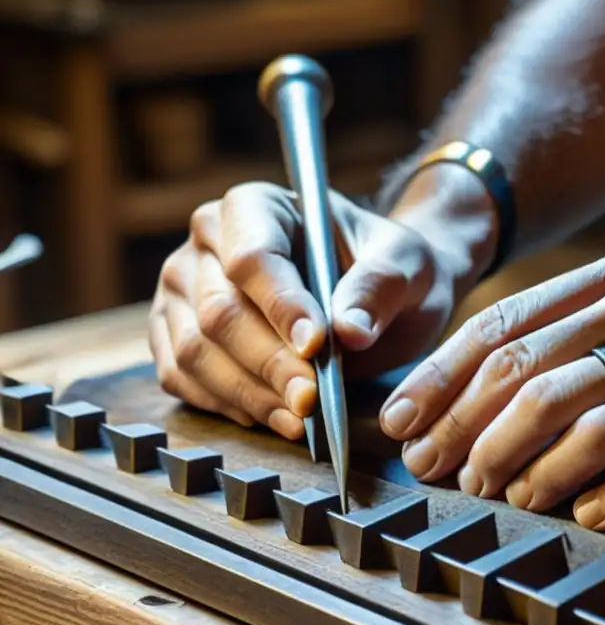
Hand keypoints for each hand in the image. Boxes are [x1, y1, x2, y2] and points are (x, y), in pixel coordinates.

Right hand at [149, 182, 457, 438]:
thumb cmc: (389, 269)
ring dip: (249, 393)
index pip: (252, 256)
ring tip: (300, 419)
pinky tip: (273, 416)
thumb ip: (381, 287)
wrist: (381, 294)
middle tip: (312, 400)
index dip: (280, 306)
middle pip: (218, 311)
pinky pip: (182, 378)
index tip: (317, 346)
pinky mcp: (175, 335)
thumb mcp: (408, 265)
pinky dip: (227, 405)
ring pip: (195, 351)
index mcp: (257, 205)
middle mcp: (207, 241)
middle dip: (268, 363)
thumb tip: (349, 330)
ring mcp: (183, 290)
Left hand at [378, 239, 604, 529]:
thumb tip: (497, 370)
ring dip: (523, 467)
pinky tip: (581, 512)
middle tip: (433, 468)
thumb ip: (595, 319)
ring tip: (497, 494)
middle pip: (530, 373)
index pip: (509, 322)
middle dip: (465, 428)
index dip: (443, 376)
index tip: (404, 418)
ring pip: (581, 421)